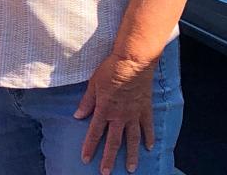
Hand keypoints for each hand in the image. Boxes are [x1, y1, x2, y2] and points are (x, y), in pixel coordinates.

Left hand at [75, 54, 157, 173]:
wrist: (133, 62)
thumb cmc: (110, 70)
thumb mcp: (93, 84)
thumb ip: (86, 102)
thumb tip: (77, 116)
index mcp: (105, 110)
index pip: (95, 132)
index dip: (89, 146)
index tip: (85, 159)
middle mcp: (120, 116)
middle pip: (114, 141)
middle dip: (108, 158)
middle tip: (106, 173)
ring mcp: (134, 114)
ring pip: (132, 139)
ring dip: (131, 155)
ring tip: (130, 169)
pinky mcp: (146, 109)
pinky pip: (148, 127)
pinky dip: (149, 138)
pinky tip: (149, 148)